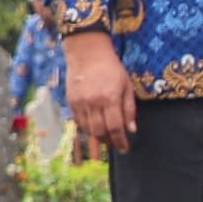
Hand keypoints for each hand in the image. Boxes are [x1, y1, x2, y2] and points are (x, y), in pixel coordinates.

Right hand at [64, 28, 135, 148]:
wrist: (87, 53)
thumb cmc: (111, 68)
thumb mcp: (126, 86)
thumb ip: (129, 109)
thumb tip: (131, 130)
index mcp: (110, 98)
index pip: (116, 128)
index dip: (121, 141)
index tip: (125, 148)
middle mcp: (94, 103)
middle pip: (100, 132)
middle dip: (110, 142)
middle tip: (116, 144)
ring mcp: (80, 103)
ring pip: (88, 129)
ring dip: (98, 137)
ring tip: (106, 138)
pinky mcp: (71, 102)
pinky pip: (78, 122)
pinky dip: (87, 129)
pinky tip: (94, 128)